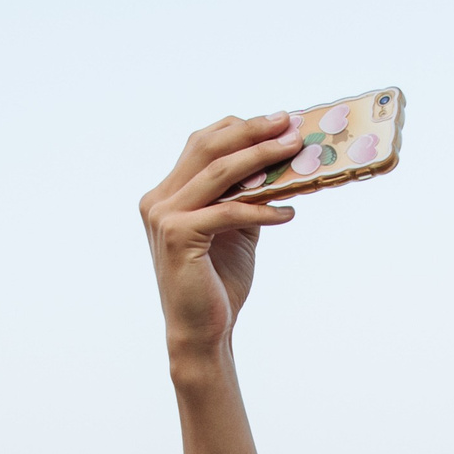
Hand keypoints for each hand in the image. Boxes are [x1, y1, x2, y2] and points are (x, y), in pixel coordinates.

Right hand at [139, 116, 307, 364]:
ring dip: (261, 158)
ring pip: (218, 173)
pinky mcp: (178, 236)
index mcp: (167, 194)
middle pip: (208, 147)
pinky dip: (262, 209)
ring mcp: (163, 216)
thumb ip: (247, 196)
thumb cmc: (218, 284)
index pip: (202, 144)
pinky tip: (288, 213)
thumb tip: (282, 164)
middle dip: (252, 131)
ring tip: (295, 152)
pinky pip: (229, 211)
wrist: (202, 332)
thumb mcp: (236, 230)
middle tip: (288, 124)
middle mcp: (158, 200)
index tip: (277, 121)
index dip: (240, 127)